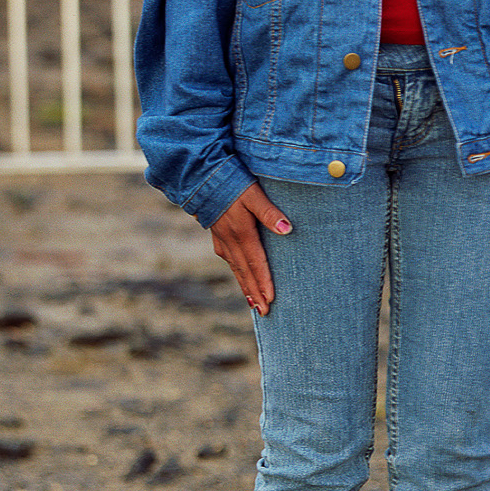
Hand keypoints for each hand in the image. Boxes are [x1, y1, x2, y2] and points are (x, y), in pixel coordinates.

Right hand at [206, 179, 293, 315]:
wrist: (202, 176)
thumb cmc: (232, 182)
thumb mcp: (254, 194)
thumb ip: (269, 212)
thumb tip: (287, 230)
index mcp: (242, 233)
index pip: (256, 264)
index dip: (264, 283)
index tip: (270, 301)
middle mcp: (230, 241)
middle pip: (245, 272)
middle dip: (255, 293)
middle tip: (264, 313)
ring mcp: (222, 239)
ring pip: (236, 268)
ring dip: (245, 286)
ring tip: (253, 304)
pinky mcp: (217, 235)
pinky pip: (229, 260)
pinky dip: (237, 272)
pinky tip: (240, 276)